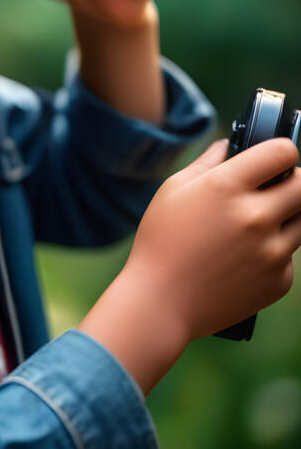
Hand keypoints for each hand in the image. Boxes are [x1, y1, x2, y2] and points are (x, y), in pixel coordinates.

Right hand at [80, 137, 300, 393]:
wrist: (161, 303)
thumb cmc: (161, 241)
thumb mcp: (174, 190)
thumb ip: (208, 162)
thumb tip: (230, 145)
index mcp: (228, 186)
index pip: (283, 152)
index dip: (282, 150)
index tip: (275, 157)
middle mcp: (256, 216)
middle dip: (292, 180)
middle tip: (274, 187)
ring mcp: (271, 252)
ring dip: (288, 215)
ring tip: (258, 223)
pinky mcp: (279, 282)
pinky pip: (290, 257)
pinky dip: (275, 252)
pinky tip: (246, 258)